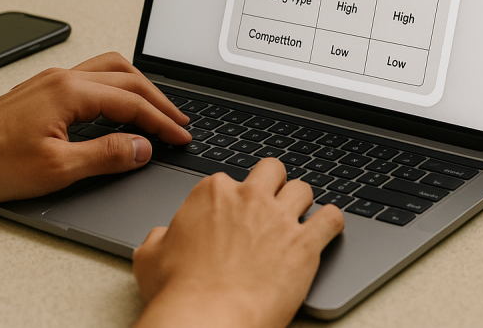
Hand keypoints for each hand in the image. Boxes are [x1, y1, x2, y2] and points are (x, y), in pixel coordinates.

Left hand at [0, 52, 189, 210]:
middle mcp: (63, 78)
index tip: (180, 137)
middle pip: (127, 78)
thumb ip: (106, 155)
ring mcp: (51, 80)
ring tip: (156, 108)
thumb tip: (141, 147)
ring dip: (138, 87)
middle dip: (158, 101)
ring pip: (110, 69)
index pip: (132, 103)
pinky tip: (116, 105)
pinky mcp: (42, 89)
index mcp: (71, 92)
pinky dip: (116, 87)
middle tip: (178, 123)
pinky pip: (91, 75)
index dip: (161, 122)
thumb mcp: (57, 169)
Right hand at [132, 158, 344, 327]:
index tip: (234, 214)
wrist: (206, 319)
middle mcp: (249, 197)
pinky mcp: (305, 244)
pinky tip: (328, 228)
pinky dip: (332, 222)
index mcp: (213, 194)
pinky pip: (332, 218)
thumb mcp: (150, 258)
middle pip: (272, 170)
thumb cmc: (178, 292)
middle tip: (271, 202)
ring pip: (304, 189)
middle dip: (274, 183)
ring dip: (303, 203)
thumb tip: (162, 235)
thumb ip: (159, 238)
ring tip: (300, 218)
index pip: (229, 180)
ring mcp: (279, 218)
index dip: (233, 198)